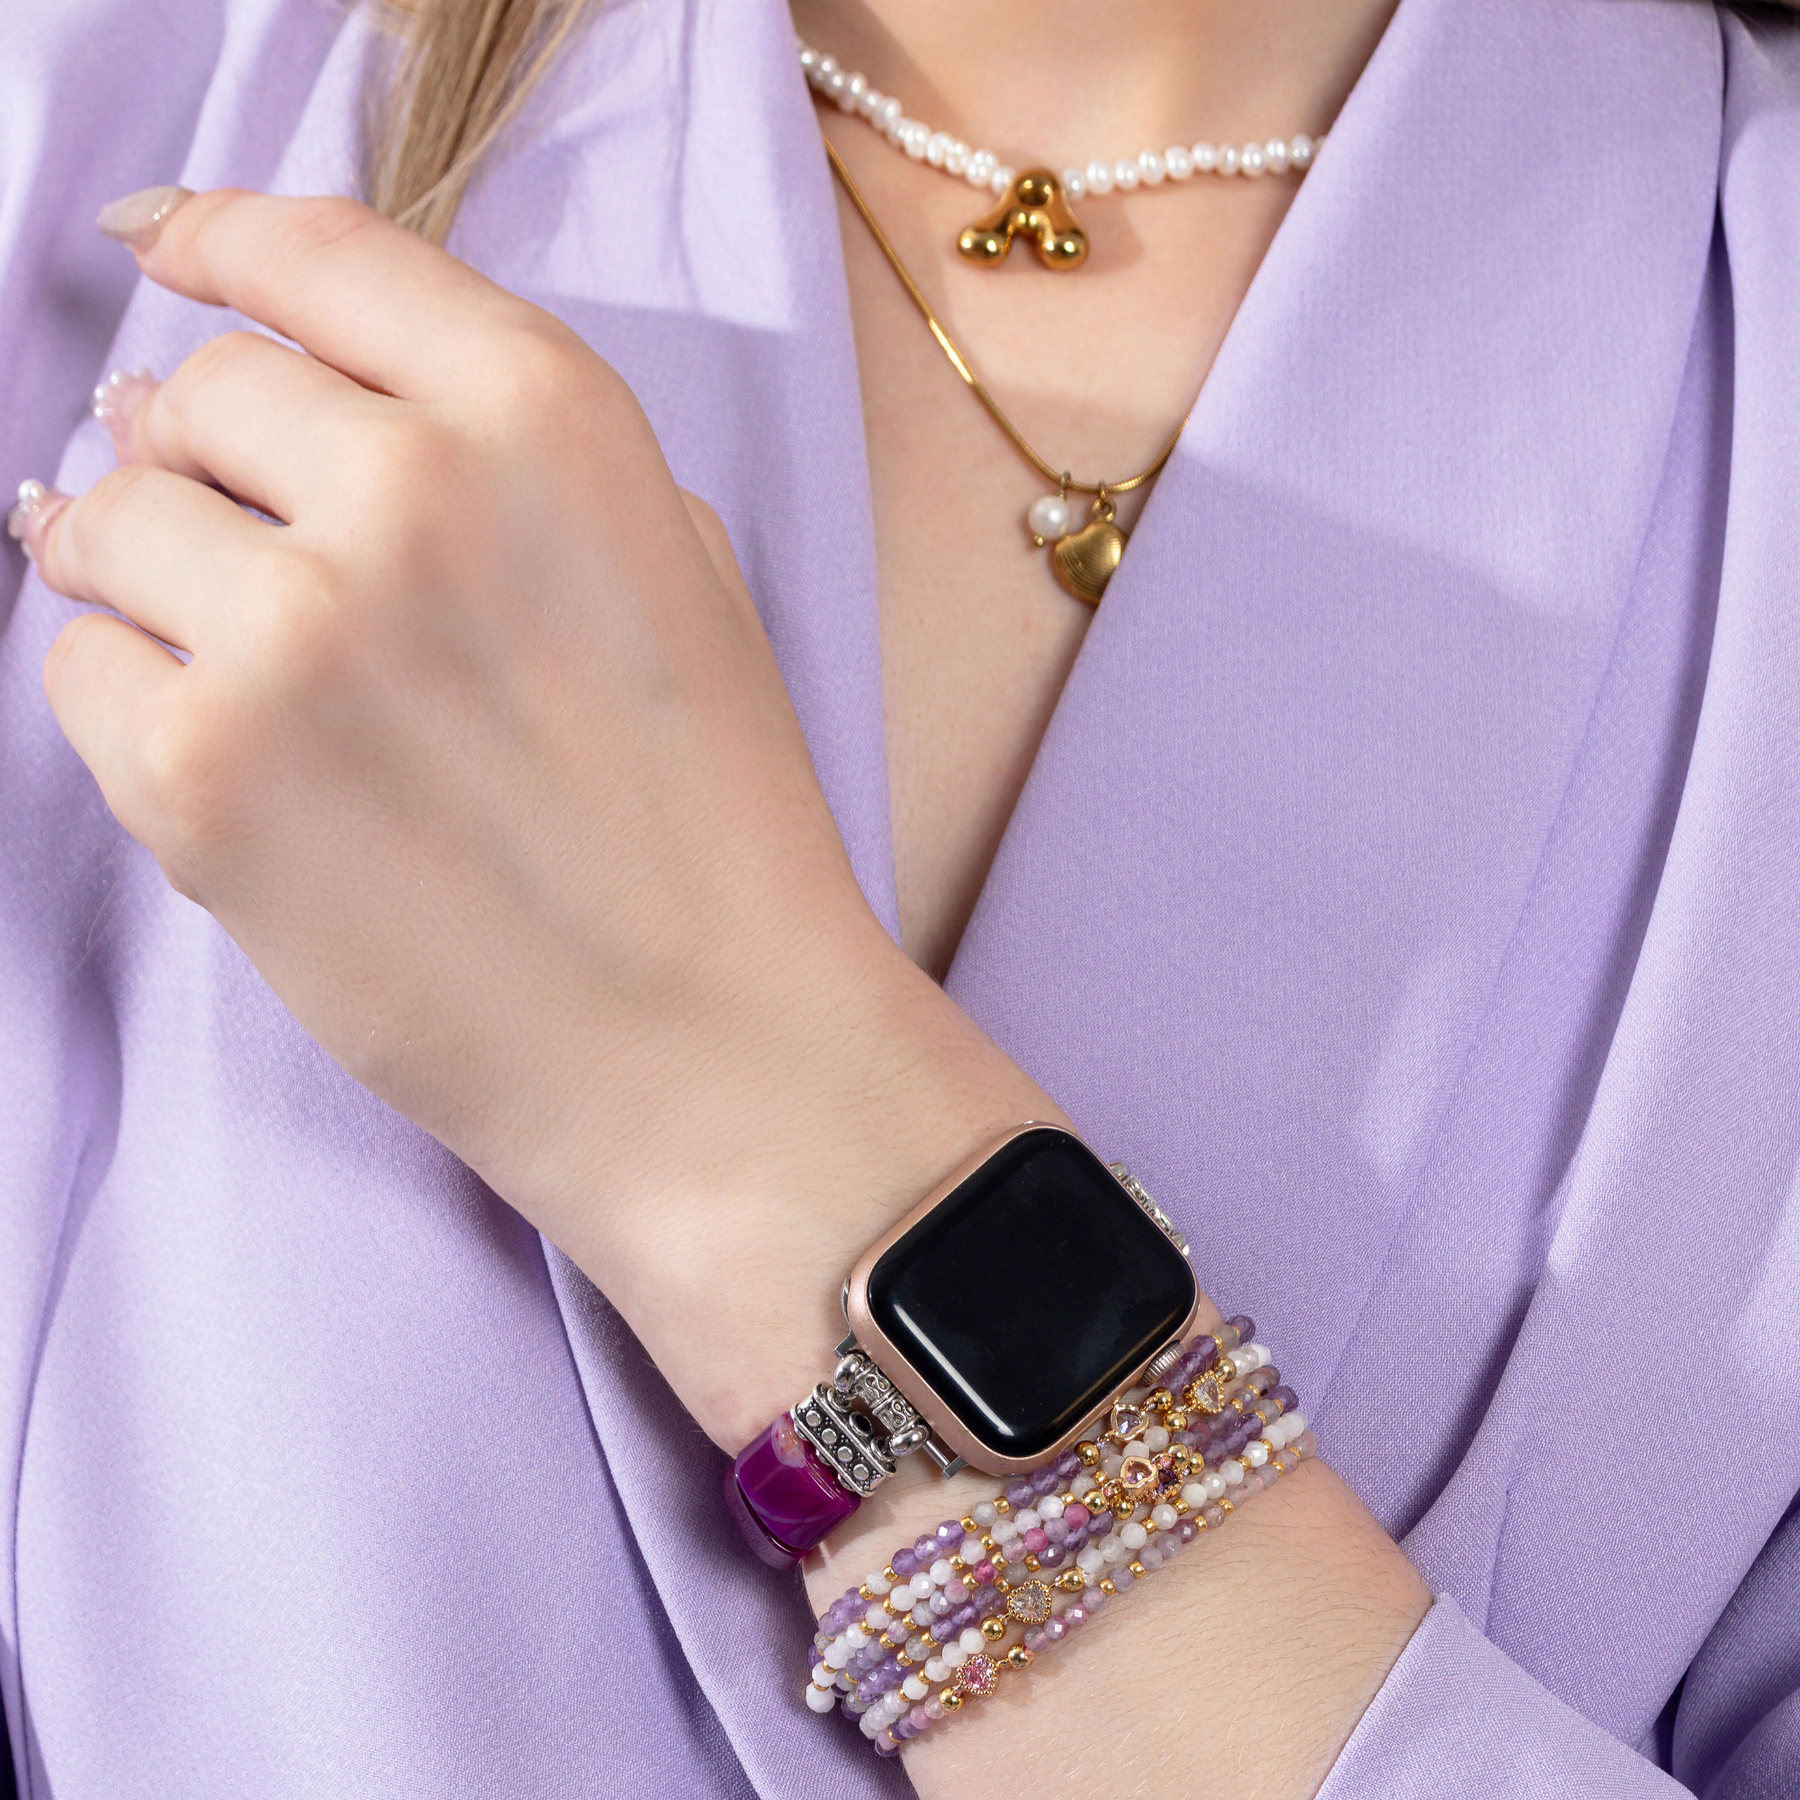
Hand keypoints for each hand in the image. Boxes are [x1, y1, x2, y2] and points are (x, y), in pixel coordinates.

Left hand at [24, 190, 1054, 1444]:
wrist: (712, 1045)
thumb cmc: (710, 820)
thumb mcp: (670, 569)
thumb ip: (502, 449)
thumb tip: (276, 406)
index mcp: (549, 418)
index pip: (318, 250)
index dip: (222, 242)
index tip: (170, 255)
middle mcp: (413, 491)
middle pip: (197, 388)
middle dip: (206, 456)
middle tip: (258, 547)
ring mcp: (295, 632)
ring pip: (105, 518)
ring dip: (151, 575)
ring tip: (251, 670)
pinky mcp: (204, 777)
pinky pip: (75, 667)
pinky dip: (132, 704)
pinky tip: (240, 767)